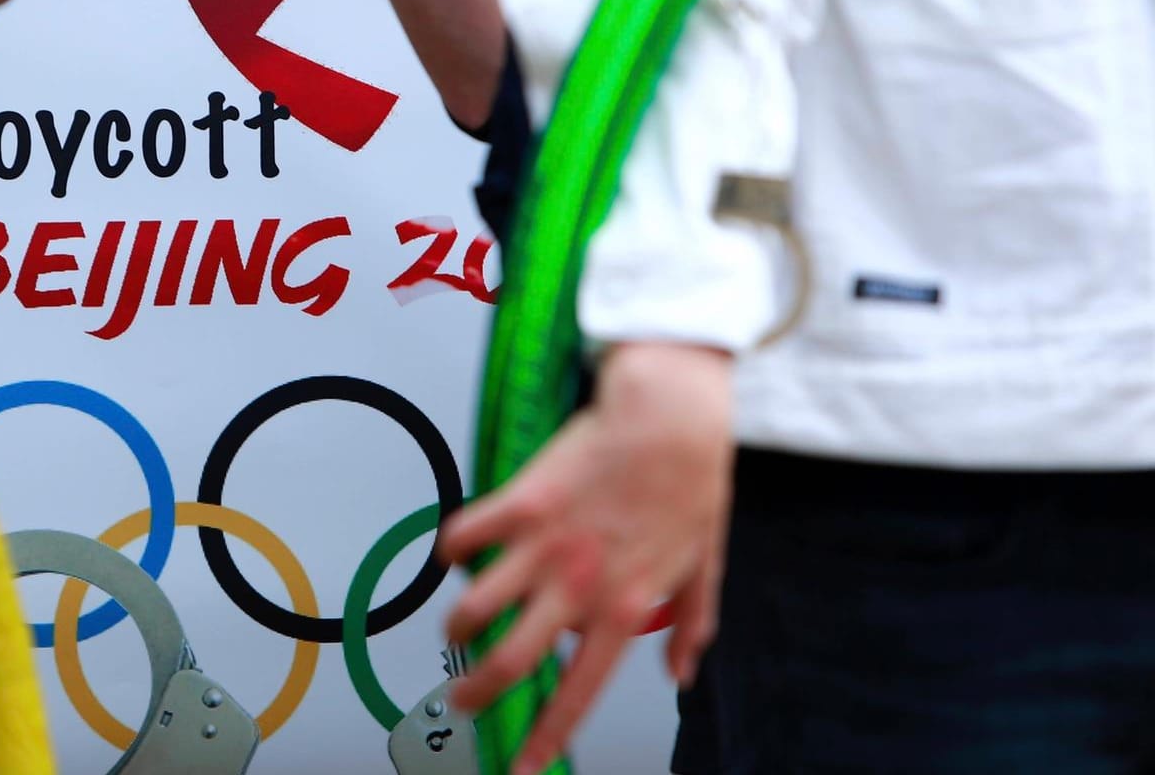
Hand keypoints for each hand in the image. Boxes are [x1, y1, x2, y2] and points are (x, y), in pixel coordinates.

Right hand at [438, 342, 733, 774]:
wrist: (669, 420)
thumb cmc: (691, 485)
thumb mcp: (706, 567)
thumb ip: (691, 626)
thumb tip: (680, 673)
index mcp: (623, 610)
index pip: (577, 693)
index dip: (546, 738)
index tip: (525, 768)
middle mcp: (577, 588)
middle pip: (509, 661)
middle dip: (477, 693)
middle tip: (465, 700)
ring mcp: (543, 547)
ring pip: (477, 608)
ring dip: (459, 626)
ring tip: (458, 629)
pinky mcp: (519, 504)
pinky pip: (467, 536)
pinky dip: (452, 550)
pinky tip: (455, 553)